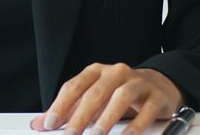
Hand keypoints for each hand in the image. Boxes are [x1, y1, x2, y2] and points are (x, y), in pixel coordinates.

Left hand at [32, 63, 182, 134]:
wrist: (159, 85)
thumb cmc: (119, 92)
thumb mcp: (92, 99)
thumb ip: (68, 110)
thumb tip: (40, 124)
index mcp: (96, 72)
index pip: (74, 87)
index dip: (60, 106)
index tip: (50, 124)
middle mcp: (116, 73)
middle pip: (95, 93)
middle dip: (81, 116)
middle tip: (71, 134)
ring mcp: (138, 83)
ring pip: (121, 97)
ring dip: (107, 118)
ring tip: (98, 134)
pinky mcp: (156, 96)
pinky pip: (146, 110)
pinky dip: (136, 126)